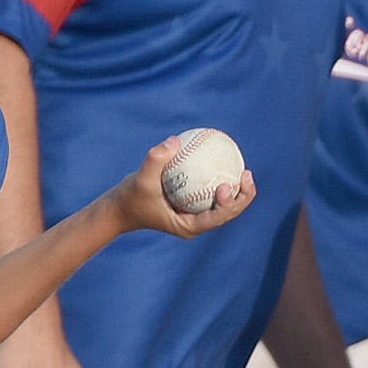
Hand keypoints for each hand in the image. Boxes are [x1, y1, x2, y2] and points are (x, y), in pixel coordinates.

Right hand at [115, 137, 257, 238]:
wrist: (121, 208)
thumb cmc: (130, 196)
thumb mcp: (140, 179)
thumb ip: (156, 160)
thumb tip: (176, 140)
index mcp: (189, 227)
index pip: (215, 218)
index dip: (228, 204)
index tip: (226, 185)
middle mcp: (196, 224)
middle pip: (228, 214)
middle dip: (243, 197)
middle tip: (246, 174)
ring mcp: (196, 216)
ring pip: (224, 206)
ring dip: (238, 191)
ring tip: (245, 170)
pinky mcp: (193, 207)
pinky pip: (211, 193)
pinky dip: (219, 179)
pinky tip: (225, 161)